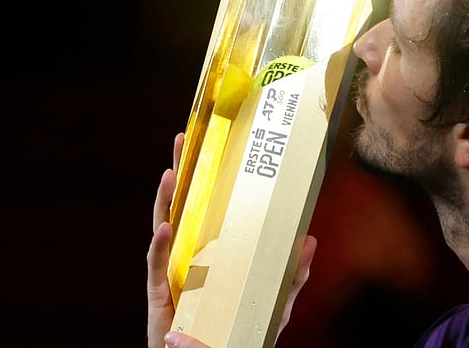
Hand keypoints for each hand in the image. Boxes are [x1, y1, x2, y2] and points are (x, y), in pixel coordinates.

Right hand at [146, 133, 317, 347]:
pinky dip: (161, 246)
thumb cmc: (240, 330)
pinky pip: (158, 266)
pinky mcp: (162, 295)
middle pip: (184, 205)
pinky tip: (166, 227)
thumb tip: (310, 241)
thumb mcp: (274, 300)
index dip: (209, 176)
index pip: (210, 205)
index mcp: (214, 248)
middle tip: (182, 140)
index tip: (214, 143)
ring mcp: (174, 272)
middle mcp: (191, 254)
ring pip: (164, 228)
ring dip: (165, 201)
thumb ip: (292, 273)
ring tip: (170, 174)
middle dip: (182, 173)